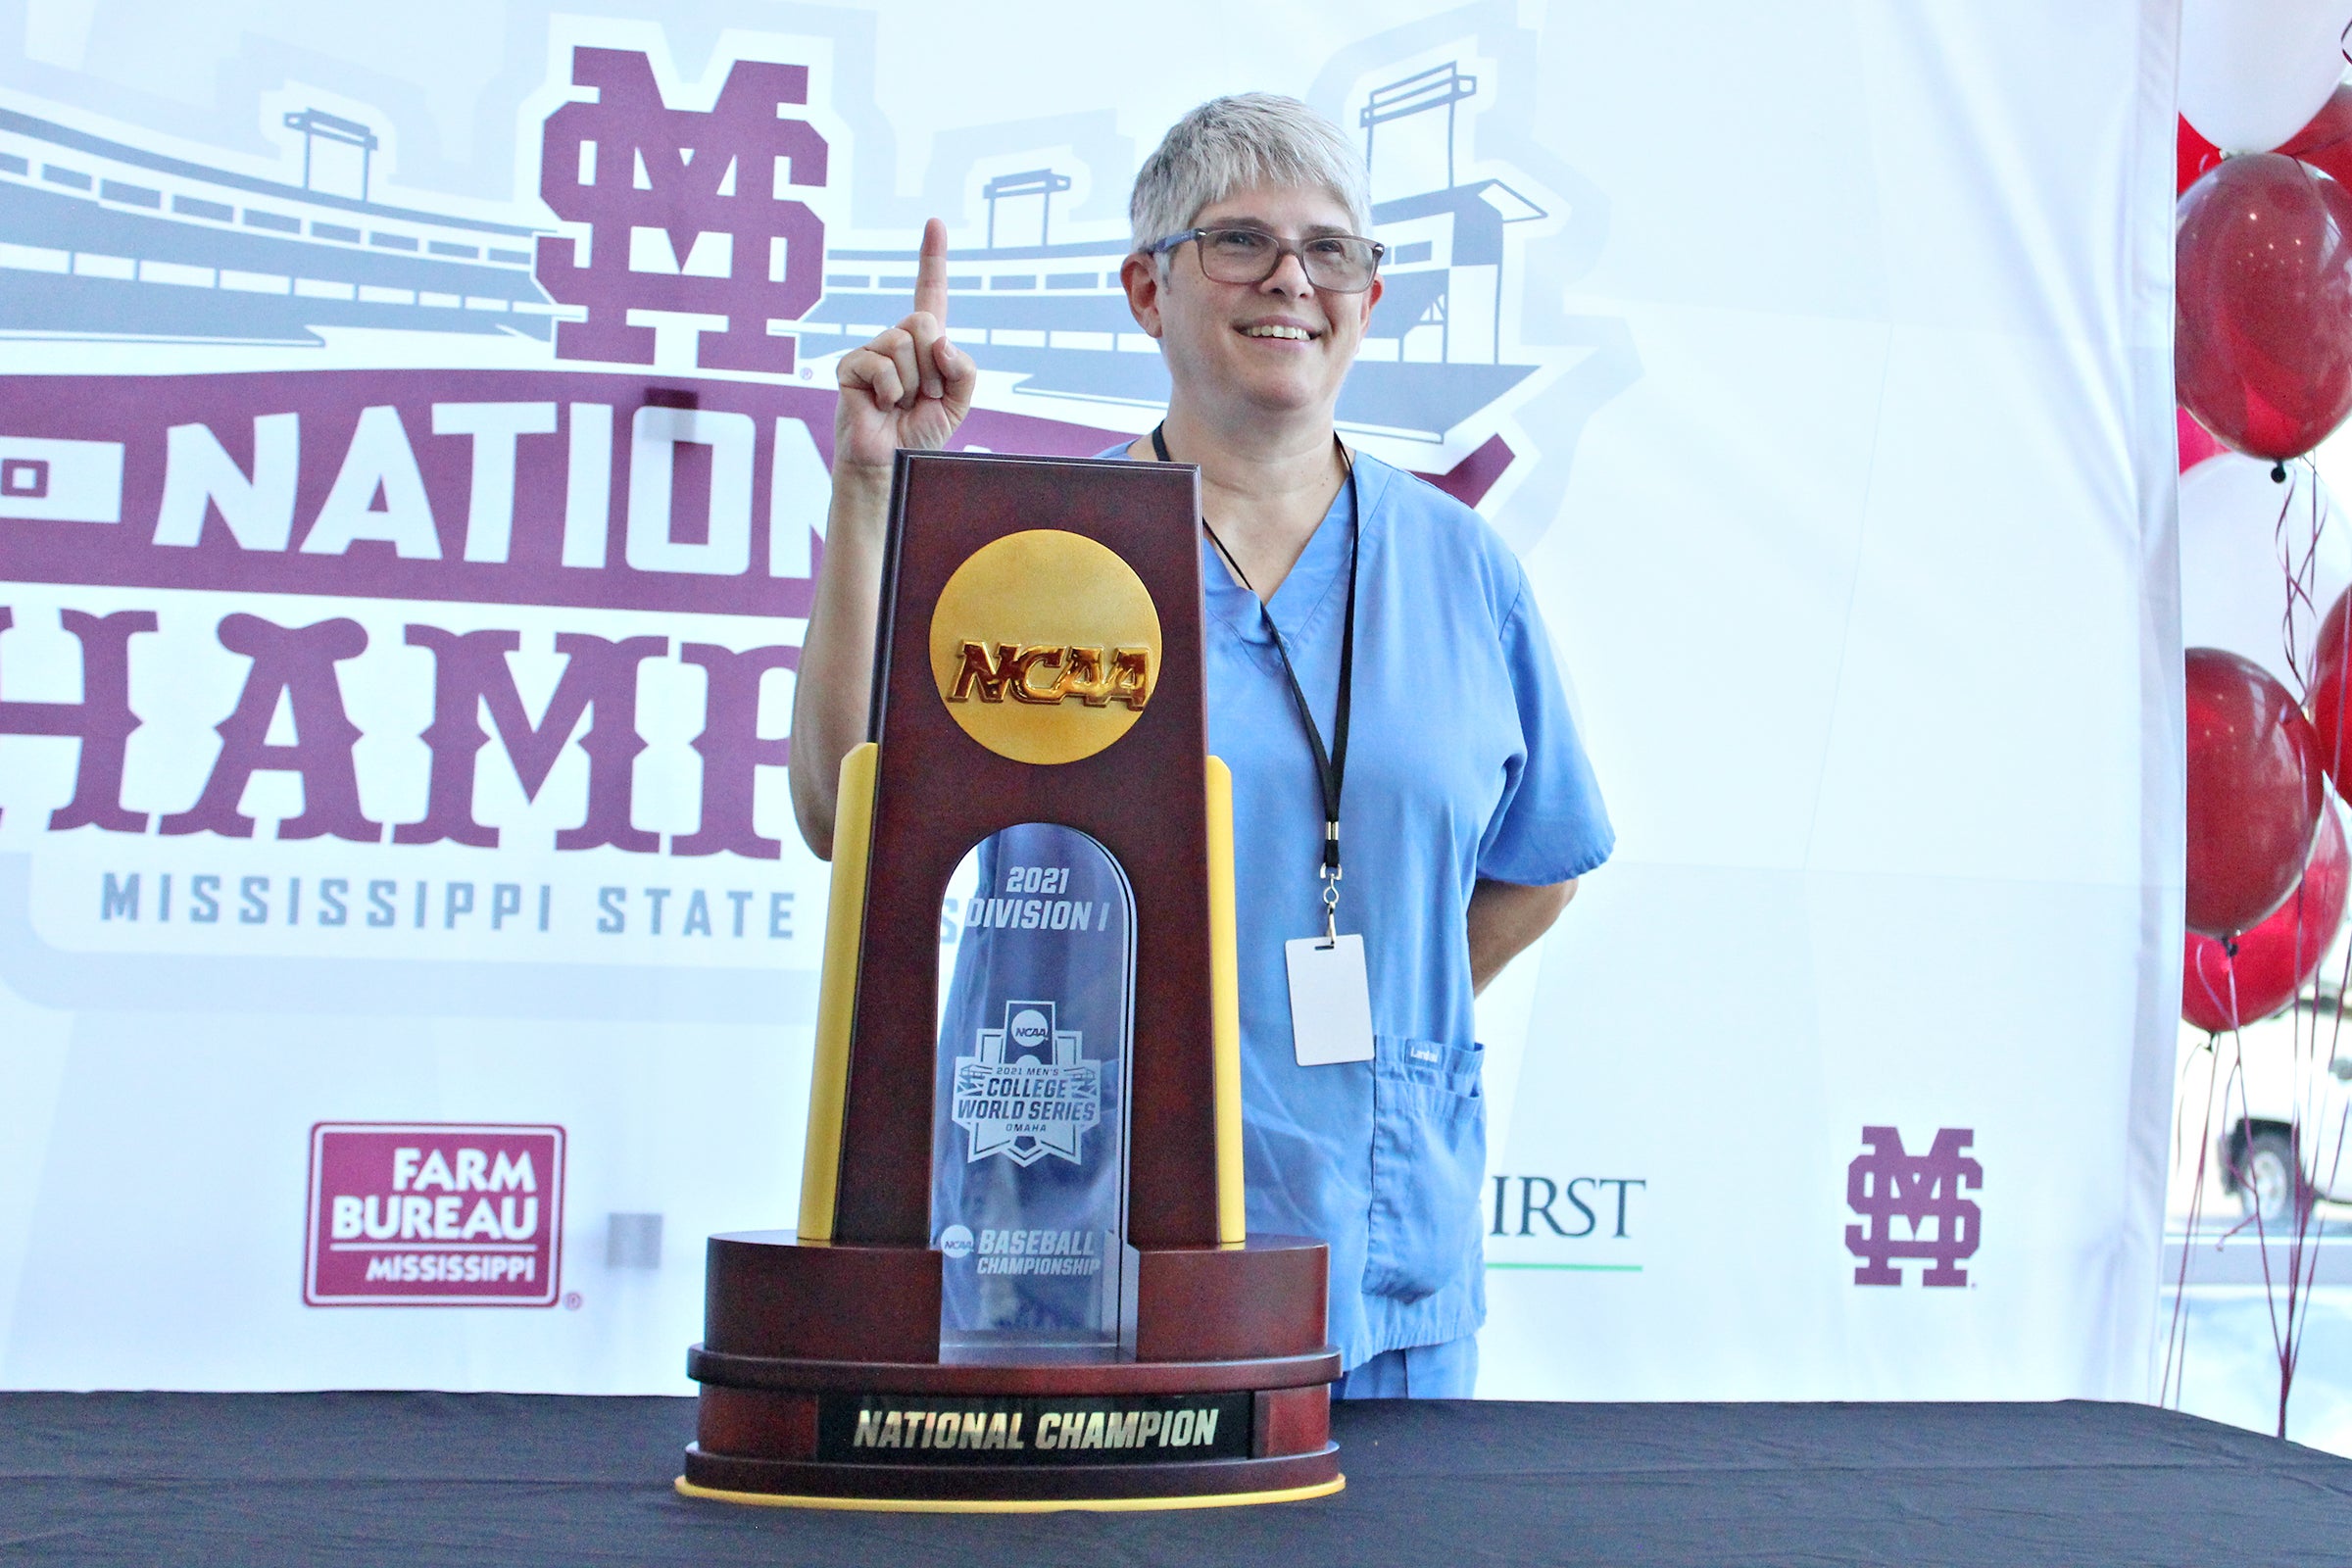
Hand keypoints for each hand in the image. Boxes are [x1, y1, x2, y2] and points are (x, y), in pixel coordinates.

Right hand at [833, 217, 976, 476]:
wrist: (891, 466)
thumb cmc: (920, 434)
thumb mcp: (958, 403)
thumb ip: (963, 369)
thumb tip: (940, 341)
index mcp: (925, 345)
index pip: (929, 294)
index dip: (932, 259)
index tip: (934, 223)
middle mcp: (896, 340)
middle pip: (924, 321)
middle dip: (934, 365)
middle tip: (925, 395)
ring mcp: (871, 351)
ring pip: (904, 342)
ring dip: (914, 383)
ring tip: (901, 404)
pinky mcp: (850, 366)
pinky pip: (882, 364)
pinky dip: (891, 391)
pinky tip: (882, 405)